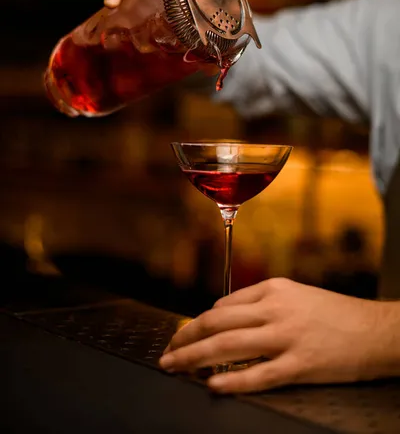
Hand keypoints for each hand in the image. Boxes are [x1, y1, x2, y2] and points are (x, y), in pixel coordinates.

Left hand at [159, 277, 393, 393]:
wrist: (376, 330)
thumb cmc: (335, 313)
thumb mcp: (297, 294)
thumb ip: (262, 302)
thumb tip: (224, 316)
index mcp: (273, 289)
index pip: (223, 305)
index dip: (199, 323)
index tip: (187, 336)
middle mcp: (276, 309)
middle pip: (217, 323)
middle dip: (185, 338)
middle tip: (168, 352)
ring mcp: (286, 337)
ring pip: (228, 346)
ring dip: (194, 358)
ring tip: (175, 367)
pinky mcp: (300, 365)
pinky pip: (258, 375)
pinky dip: (231, 381)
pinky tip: (213, 385)